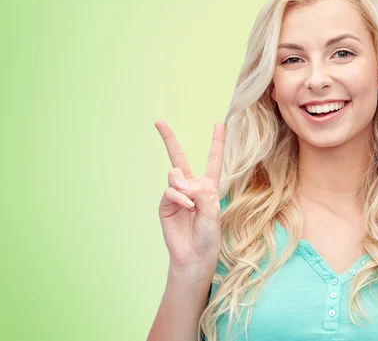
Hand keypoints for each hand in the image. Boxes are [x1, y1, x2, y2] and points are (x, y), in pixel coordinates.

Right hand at [154, 120, 224, 274]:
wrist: (195, 255)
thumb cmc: (209, 235)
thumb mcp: (213, 211)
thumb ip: (201, 193)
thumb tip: (181, 182)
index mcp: (208, 186)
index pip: (213, 160)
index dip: (216, 142)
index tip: (219, 123)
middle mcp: (191, 187)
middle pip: (179, 158)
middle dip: (168, 139)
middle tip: (159, 122)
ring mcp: (177, 194)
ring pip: (175, 175)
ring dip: (183, 185)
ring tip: (190, 202)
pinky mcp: (166, 204)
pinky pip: (170, 191)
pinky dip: (179, 198)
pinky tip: (187, 207)